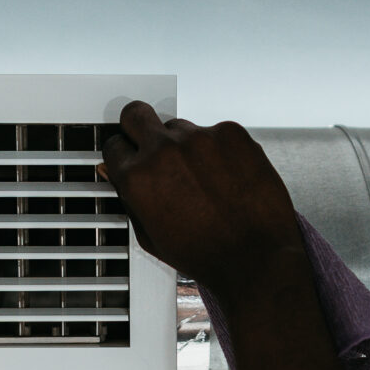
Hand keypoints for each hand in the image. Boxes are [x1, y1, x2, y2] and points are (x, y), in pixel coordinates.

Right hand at [100, 102, 303, 293]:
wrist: (255, 257)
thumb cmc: (207, 254)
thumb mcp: (151, 236)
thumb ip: (128, 198)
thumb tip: (115, 173)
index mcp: (138, 178)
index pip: (114, 145)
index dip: (123, 155)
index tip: (130, 157)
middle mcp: (165, 151)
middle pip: (136, 113)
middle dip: (138, 126)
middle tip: (149, 141)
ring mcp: (199, 138)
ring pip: (179, 126)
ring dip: (184, 145)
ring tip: (201, 177)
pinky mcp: (231, 134)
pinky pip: (215, 132)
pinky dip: (218, 150)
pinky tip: (225, 176)